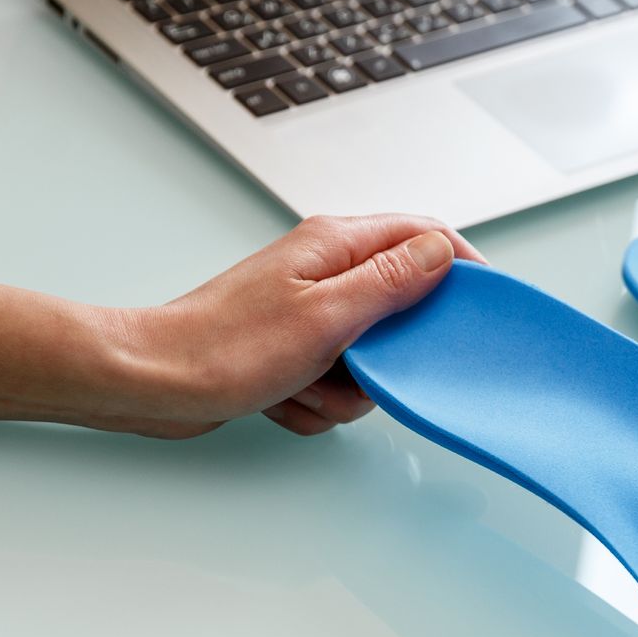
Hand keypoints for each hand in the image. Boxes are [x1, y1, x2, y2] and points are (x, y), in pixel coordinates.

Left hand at [111, 214, 483, 437]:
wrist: (152, 382)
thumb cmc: (223, 348)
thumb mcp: (328, 315)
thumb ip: (392, 282)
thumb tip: (441, 252)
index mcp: (335, 245)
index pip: (425, 236)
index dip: (462, 269)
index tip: (484, 306)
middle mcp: (324, 270)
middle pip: (402, 307)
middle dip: (389, 354)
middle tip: (364, 366)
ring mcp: (308, 311)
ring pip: (372, 355)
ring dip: (346, 386)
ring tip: (304, 382)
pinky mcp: (293, 348)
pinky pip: (336, 381)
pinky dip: (317, 399)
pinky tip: (284, 396)